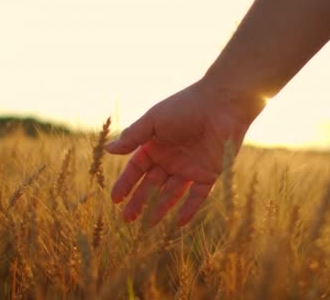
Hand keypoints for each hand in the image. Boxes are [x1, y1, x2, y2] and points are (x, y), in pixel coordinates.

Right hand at [106, 80, 260, 225]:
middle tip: (127, 219)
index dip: (126, 184)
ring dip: (160, 208)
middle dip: (139, 202)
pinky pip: (198, 196)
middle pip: (151, 185)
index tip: (115, 199)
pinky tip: (178, 223)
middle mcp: (171, 159)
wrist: (221, 104)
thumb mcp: (154, 120)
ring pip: (172, 193)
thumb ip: (133, 136)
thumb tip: (108, 149)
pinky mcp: (209, 174)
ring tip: (147, 225)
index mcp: (156, 146)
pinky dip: (189, 209)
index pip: (137, 169)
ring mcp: (190, 168)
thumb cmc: (185, 107)